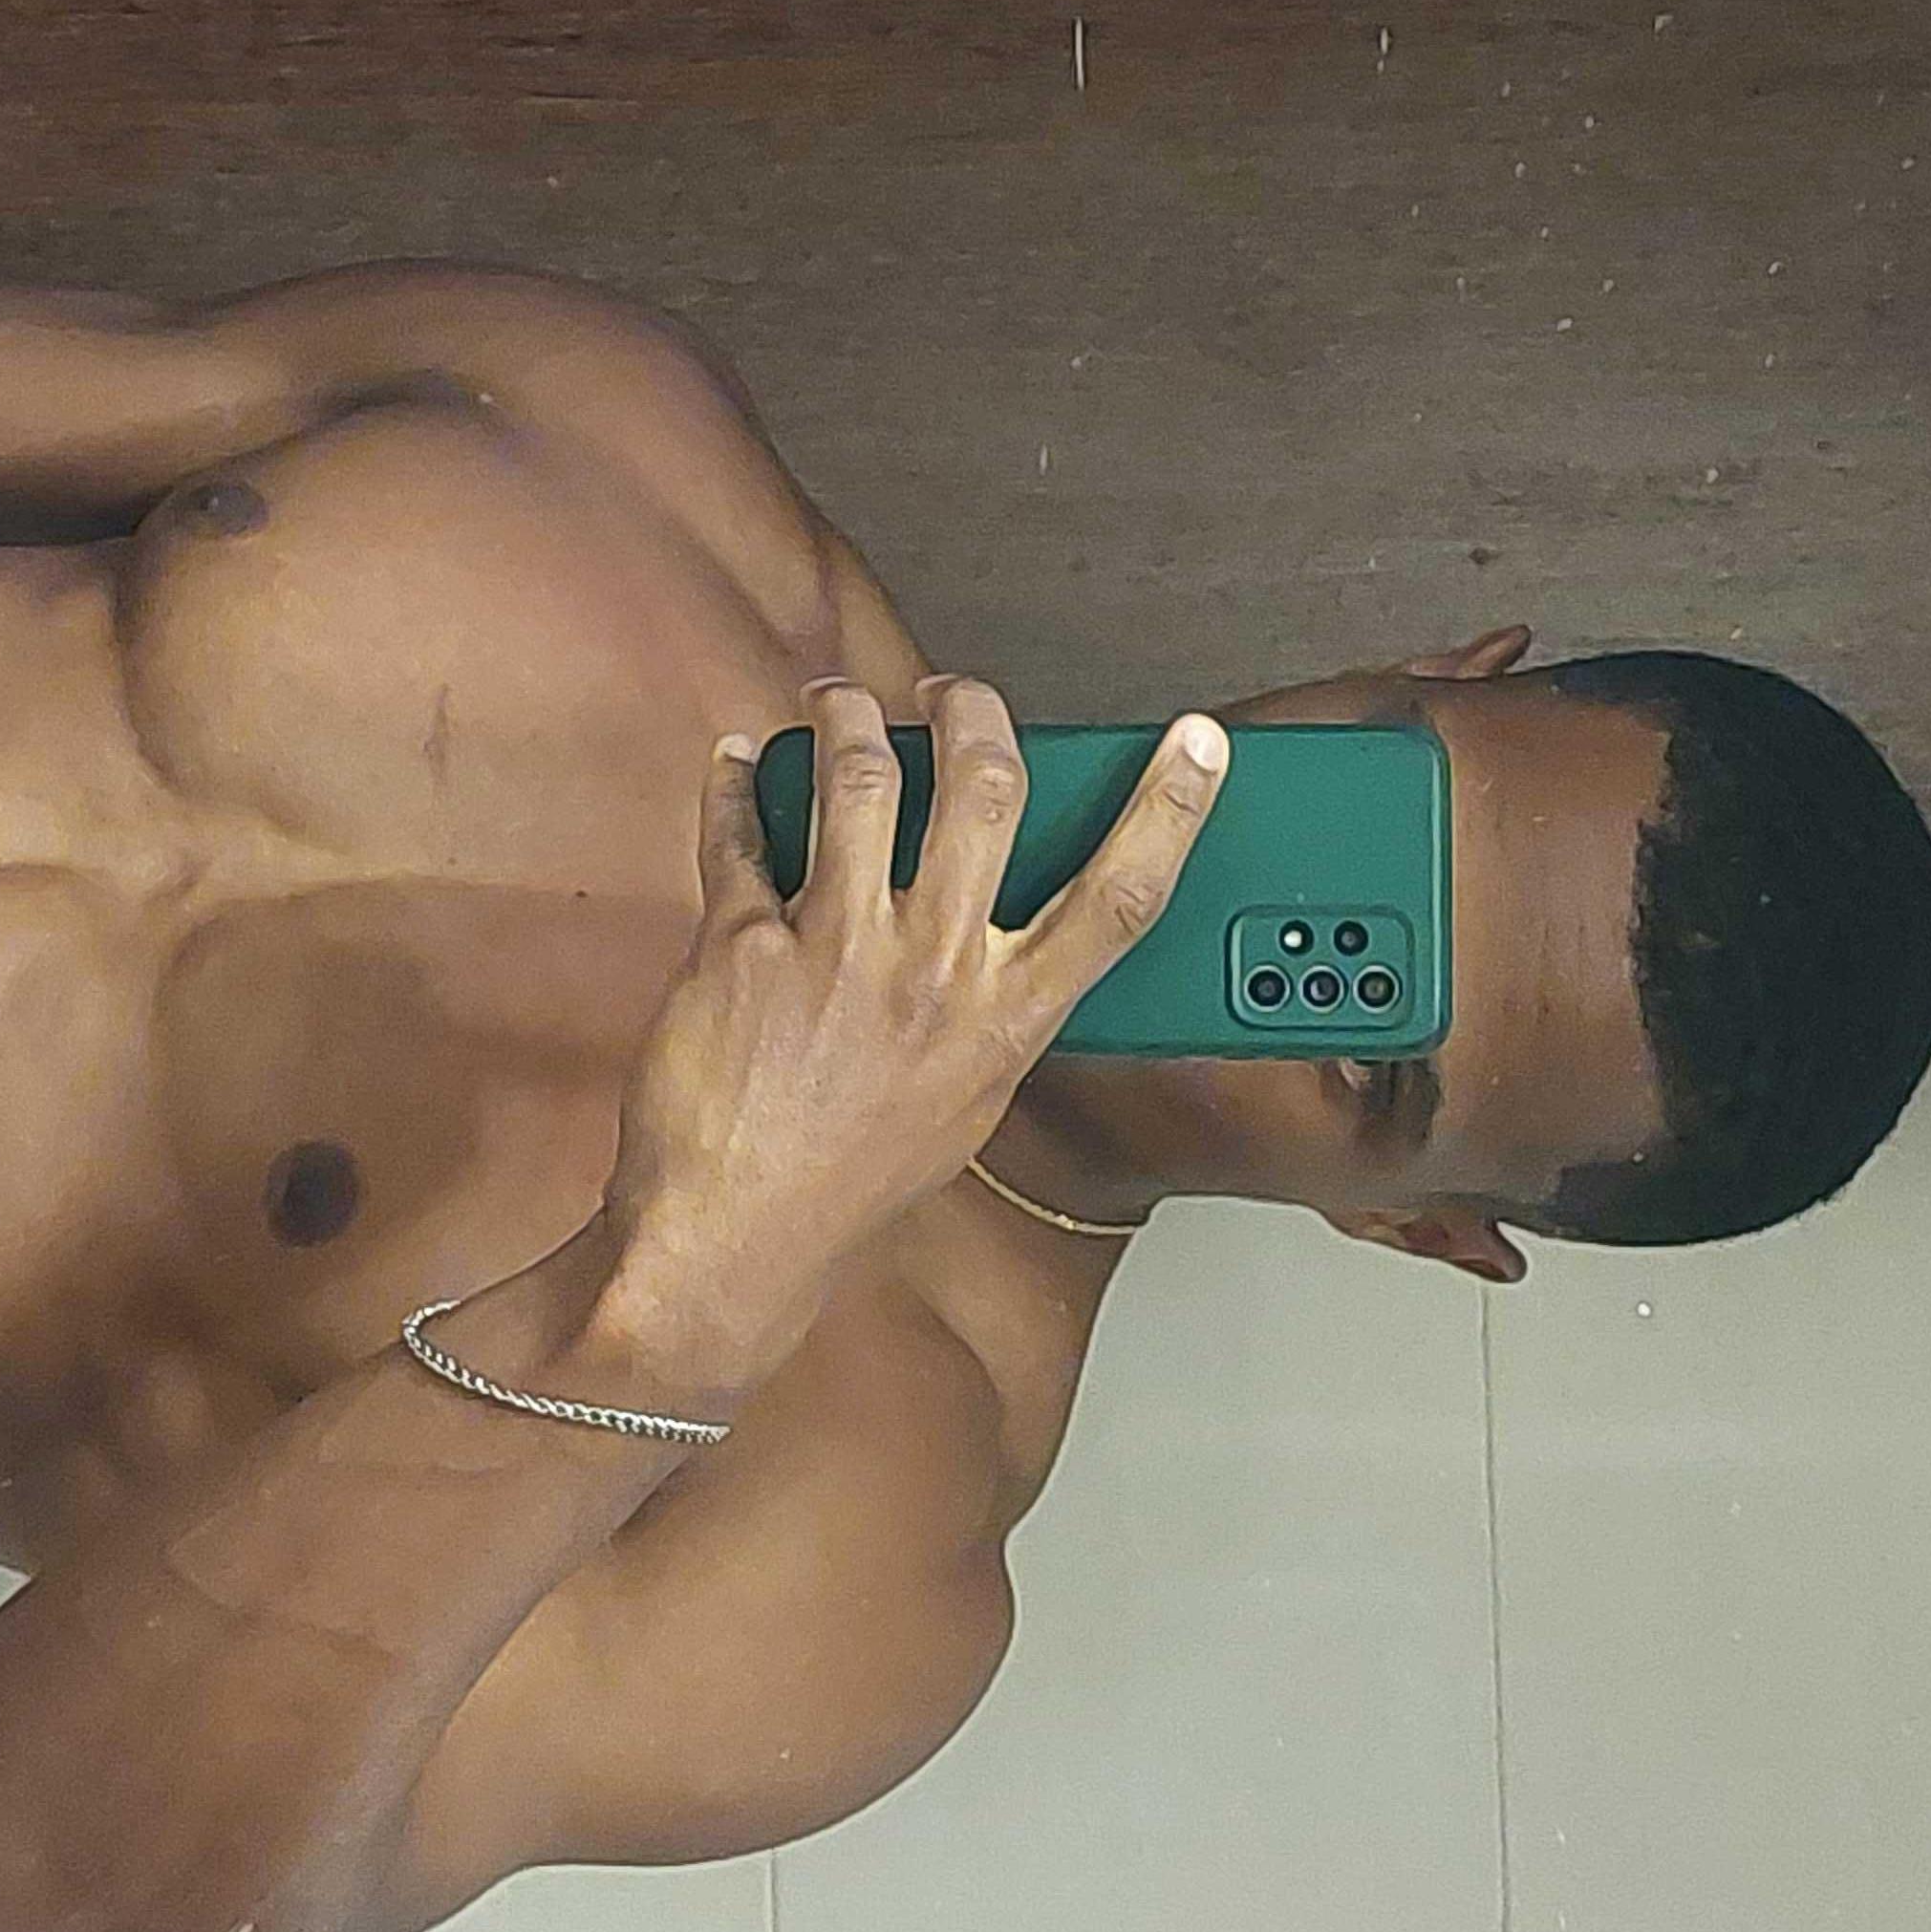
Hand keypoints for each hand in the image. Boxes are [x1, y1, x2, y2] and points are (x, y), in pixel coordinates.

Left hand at [599, 675, 1224, 1378]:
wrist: (733, 1239)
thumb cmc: (850, 1178)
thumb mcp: (968, 1097)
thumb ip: (995, 1005)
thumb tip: (1002, 927)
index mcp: (1006, 1017)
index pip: (1118, 896)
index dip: (1169, 808)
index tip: (1197, 741)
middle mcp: (932, 973)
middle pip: (986, 791)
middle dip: (972, 712)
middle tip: (948, 692)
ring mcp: (835, 952)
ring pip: (859, 778)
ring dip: (846, 717)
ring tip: (835, 704)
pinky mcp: (741, 945)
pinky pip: (739, 829)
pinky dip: (734, 782)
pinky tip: (736, 765)